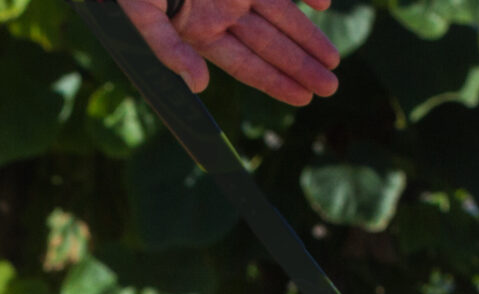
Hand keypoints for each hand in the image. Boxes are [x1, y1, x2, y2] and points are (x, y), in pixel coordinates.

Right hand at [112, 0, 340, 106]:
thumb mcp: (144, 17)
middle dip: (300, 66)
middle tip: (330, 87)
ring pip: (282, 17)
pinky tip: (323, 5)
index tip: (303, 99)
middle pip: (270, 45)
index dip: (275, 82)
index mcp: (201, 33)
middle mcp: (225, 13)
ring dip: (308, 38)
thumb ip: (170, 51)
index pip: (245, 65)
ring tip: (334, 61)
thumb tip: (198, 87)